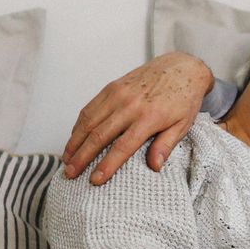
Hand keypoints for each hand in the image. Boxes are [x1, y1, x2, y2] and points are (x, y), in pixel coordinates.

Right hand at [62, 52, 213, 183]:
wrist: (181, 68)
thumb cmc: (183, 99)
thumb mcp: (182, 125)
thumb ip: (166, 145)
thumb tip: (154, 167)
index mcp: (149, 118)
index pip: (123, 146)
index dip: (107, 165)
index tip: (95, 180)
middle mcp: (129, 105)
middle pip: (99, 135)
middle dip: (82, 157)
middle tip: (70, 173)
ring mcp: (118, 94)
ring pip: (89, 121)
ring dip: (74, 142)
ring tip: (66, 160)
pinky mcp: (111, 87)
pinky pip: (90, 108)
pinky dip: (78, 125)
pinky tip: (73, 139)